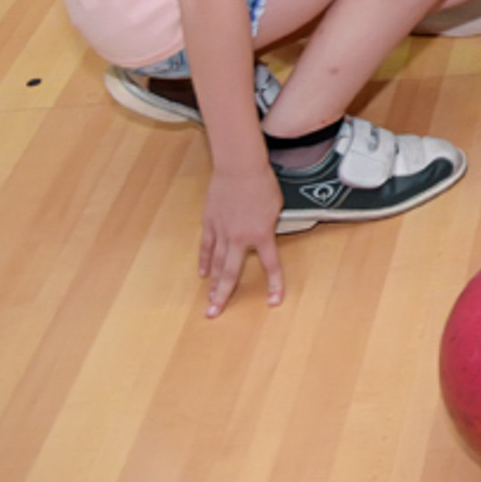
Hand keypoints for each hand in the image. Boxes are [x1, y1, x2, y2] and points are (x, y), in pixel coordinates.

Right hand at [200, 163, 285, 315]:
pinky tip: (204, 274)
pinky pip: (207, 247)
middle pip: (231, 273)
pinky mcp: (210, 223)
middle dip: (223, 295)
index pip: (271, 265)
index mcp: (262, 234)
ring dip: (213, 283)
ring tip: (209, 301)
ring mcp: (222, 232)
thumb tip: (263, 235)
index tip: (274, 301)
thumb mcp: (276, 207)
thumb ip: (270, 225)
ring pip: (217, 263)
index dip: (275, 284)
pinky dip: (205, 261)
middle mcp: (240, 238)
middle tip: (214, 313)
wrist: (240, 168)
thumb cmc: (262, 184)